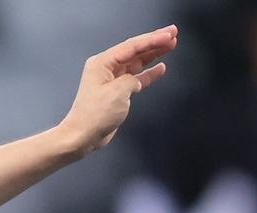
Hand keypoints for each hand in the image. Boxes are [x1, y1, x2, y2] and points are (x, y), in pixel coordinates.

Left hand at [59, 25, 177, 155]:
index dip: (153, 39)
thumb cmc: (94, 114)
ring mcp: (111, 80)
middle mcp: (105, 68)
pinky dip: (148, 73)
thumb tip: (137, 80)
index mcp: (102, 63)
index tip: (170, 34)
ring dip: (153, 55)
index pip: (132, 46)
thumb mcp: (118, 92)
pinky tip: (160, 67)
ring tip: (171, 45)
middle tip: (174, 33)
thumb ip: (132, 79)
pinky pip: (136, 78)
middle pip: (135, 51)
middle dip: (155, 42)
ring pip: (137, 62)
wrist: (83, 136)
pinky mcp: (116, 92)